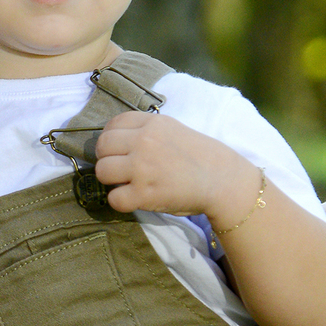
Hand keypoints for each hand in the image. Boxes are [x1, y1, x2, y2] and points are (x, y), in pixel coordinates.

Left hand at [93, 112, 256, 224]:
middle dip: (108, 159)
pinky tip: (134, 198)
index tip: (120, 150)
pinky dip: (121, 201)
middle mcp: (144, 142)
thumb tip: (116, 139)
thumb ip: (146, 130)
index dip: (112, 139)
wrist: (223, 181)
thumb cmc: (200, 156)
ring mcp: (142, 168)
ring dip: (111, 180)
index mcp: (152, 123)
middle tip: (121, 169)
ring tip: (127, 184)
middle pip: (102, 147)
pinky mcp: (144, 194)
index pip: (113, 124)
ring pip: (102, 171)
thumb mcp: (173, 130)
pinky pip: (113, 198)